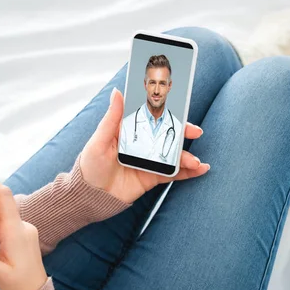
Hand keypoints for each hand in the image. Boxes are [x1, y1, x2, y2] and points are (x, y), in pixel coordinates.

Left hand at [79, 88, 209, 203]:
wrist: (90, 197)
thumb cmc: (89, 167)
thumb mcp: (98, 141)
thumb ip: (112, 118)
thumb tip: (117, 92)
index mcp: (128, 130)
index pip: (150, 116)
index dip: (166, 111)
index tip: (181, 105)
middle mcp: (141, 143)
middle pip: (166, 133)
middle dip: (183, 132)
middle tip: (195, 132)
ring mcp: (148, 160)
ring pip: (172, 154)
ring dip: (187, 156)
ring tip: (195, 161)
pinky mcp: (152, 177)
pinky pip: (173, 173)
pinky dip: (188, 172)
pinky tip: (200, 169)